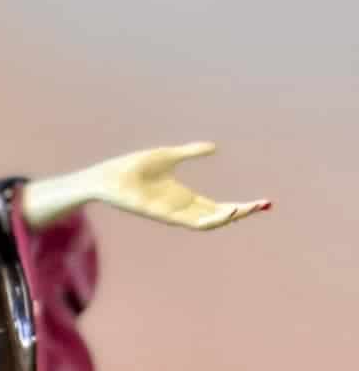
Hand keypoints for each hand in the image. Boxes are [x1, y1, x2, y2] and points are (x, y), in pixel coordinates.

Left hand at [22, 143, 270, 232]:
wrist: (108, 177)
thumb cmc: (134, 167)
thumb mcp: (170, 156)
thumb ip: (191, 152)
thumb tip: (215, 147)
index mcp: (186, 198)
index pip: (219, 206)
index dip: (240, 206)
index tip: (263, 202)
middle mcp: (182, 209)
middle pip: (218, 216)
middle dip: (241, 212)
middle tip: (263, 205)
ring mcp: (173, 214)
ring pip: (206, 223)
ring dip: (226, 217)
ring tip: (245, 208)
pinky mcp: (162, 214)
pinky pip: (187, 222)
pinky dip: (206, 220)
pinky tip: (221, 213)